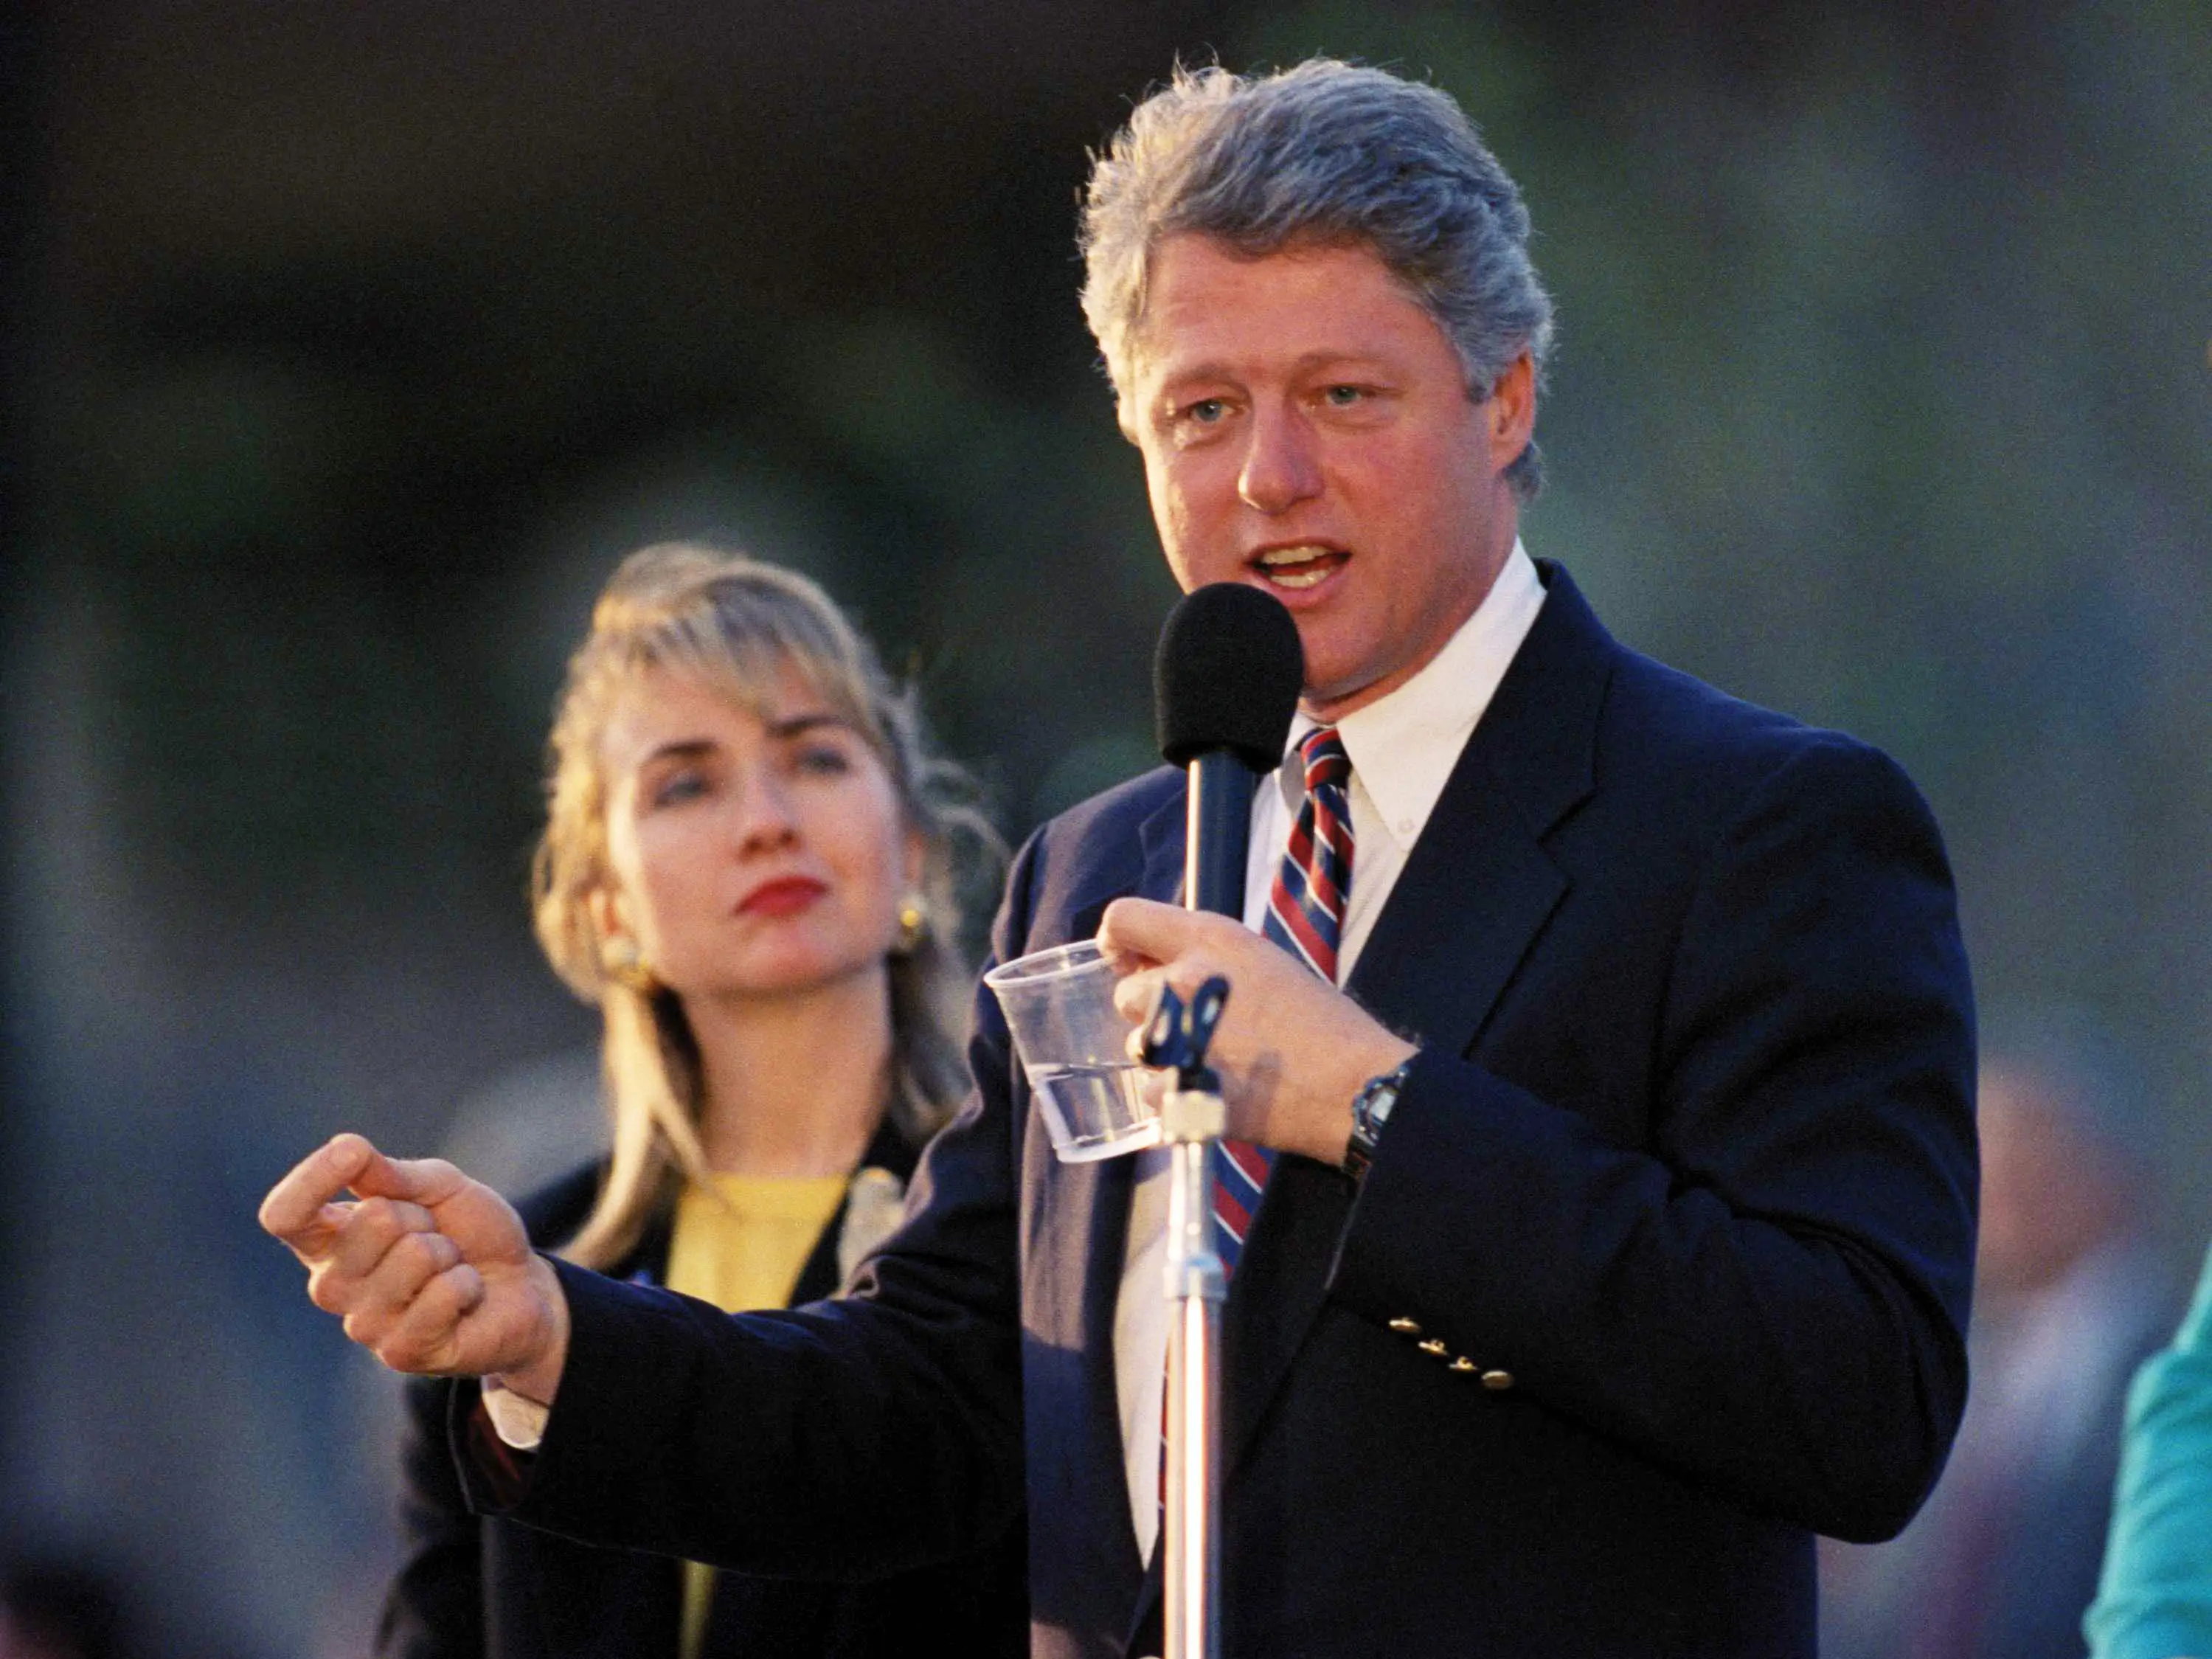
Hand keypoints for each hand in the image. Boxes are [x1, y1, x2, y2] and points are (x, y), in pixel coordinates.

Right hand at [258, 1132, 570, 1400]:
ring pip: (414, 1256)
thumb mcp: (439, 1187)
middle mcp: (333, 1286)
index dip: (310, 1180)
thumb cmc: (471, 1234)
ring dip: (448, 1253)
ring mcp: (363, 1324)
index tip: (351, 1151)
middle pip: (371, 1221)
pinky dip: (466, 1285)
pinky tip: (463, 1299)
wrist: (522, 1288)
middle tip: (437, 1236)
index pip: (286, 1216)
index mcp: (330, 1241)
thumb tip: (345, 1147)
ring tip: (450, 1269)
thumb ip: (391, 1172)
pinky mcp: (400, 1352)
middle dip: (422, 1215)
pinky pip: (441, 1294)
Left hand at [1098, 897, 1415, 1165]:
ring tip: (1213, 1061)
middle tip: (1195, 1023)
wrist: (1354, 1086)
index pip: (1123, 919)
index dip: (1116, 940)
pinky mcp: (1179, 1089)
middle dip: (1152, 1009)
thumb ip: (1210, 957)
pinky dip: (1174, 1096)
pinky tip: (1214, 1092)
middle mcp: (1185, 981)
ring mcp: (1178, 1037)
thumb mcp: (1265, 962)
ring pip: (1137, 1045)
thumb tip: (1162, 966)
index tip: (1127, 960)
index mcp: (1210, 939)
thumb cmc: (1323, 1024)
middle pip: (1125, 993)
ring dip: (1164, 1054)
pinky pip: (1151, 1091)